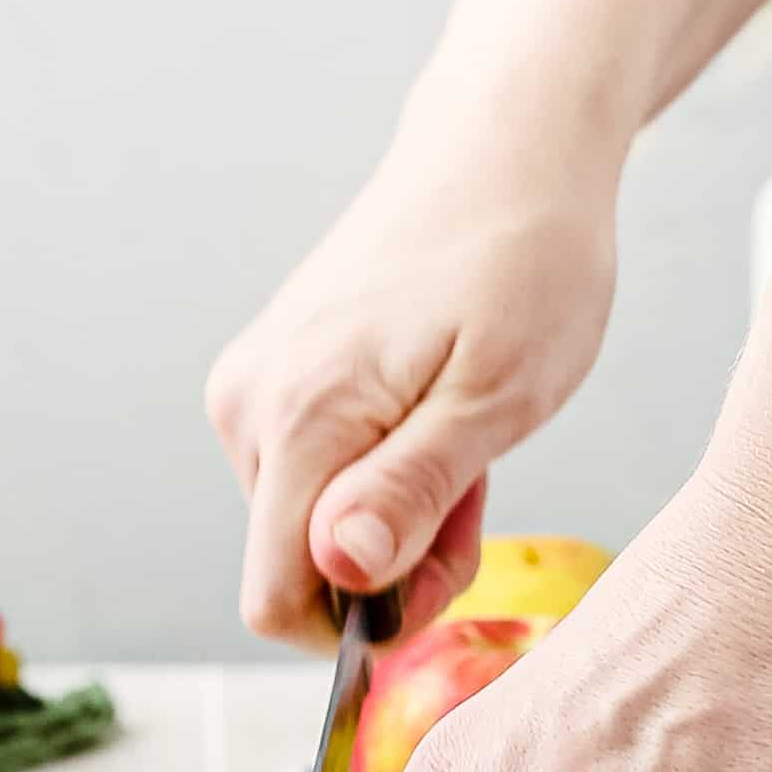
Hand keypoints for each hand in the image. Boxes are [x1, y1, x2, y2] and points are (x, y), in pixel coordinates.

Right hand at [206, 56, 622, 649]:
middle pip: (295, 565)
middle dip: (388, 562)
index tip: (443, 566)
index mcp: (300, 419)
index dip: (362, 621)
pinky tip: (427, 410)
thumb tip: (339, 569)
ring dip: (387, 513)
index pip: (276, 598)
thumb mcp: (499, 395)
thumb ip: (412, 491)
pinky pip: (306, 472)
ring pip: (303, 522)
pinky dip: (372, 470)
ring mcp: (251, 388)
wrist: (501, 150)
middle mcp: (248, 407)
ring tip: (458, 432)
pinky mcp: (268, 373)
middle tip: (475, 483)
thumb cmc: (522, 260)